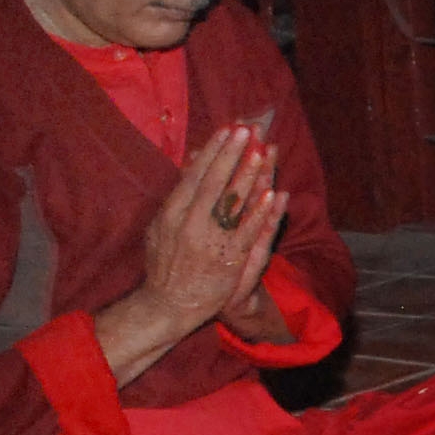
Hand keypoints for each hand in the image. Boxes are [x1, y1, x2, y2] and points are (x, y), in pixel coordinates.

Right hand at [147, 125, 284, 332]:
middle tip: (249, 131)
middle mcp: (189, 224)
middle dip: (233, 155)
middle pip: (215, 183)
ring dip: (250, 176)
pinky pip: (248, 231)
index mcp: (171, 213)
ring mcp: (210, 242)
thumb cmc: (166, 262)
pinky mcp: (229, 259)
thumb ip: (179, 194)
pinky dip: (261, 211)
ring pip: (234, 203)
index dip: (214, 152)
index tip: (228, 130)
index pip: (195, 175)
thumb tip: (193, 161)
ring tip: (264, 153)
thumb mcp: (161, 226)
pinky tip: (273, 194)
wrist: (168, 303)